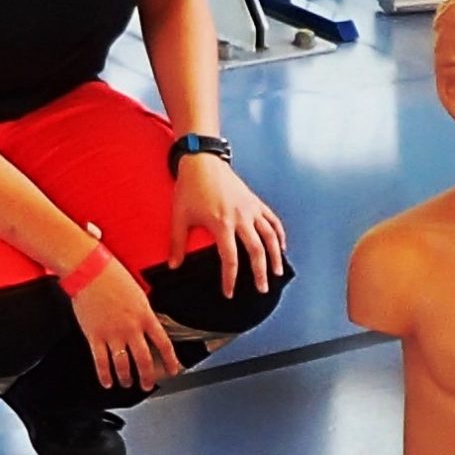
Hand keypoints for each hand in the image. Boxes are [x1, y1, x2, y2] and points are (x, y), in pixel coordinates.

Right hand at [67, 250, 181, 392]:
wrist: (89, 270)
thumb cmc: (112, 276)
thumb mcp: (138, 293)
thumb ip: (144, 312)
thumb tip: (147, 326)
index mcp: (145, 316)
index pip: (164, 344)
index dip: (171, 361)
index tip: (173, 370)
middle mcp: (131, 328)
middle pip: (144, 360)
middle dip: (147, 377)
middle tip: (147, 385)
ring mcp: (112, 334)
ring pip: (123, 365)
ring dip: (126, 378)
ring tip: (126, 383)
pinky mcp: (94, 336)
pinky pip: (101, 361)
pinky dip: (104, 375)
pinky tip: (107, 382)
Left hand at [170, 159, 286, 297]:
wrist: (202, 161)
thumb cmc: (189, 187)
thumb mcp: (179, 216)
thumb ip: (177, 243)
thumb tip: (173, 266)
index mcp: (221, 223)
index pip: (230, 258)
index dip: (230, 278)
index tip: (229, 293)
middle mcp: (240, 217)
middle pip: (256, 250)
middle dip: (260, 272)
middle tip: (262, 289)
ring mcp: (250, 208)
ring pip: (269, 236)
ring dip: (275, 256)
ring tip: (277, 273)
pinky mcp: (255, 201)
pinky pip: (272, 220)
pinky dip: (278, 234)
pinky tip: (281, 247)